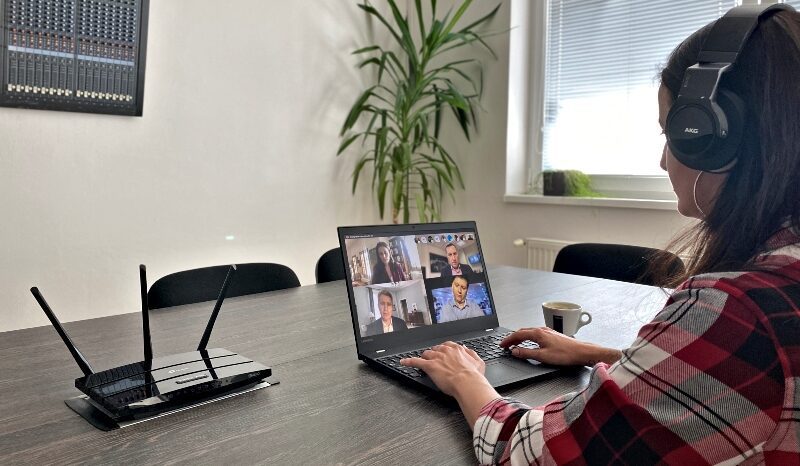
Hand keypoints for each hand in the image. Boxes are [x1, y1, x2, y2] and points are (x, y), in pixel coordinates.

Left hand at [400, 341, 486, 395]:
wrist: (467, 383)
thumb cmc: (473, 376)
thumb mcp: (478, 362)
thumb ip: (471, 354)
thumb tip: (466, 349)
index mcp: (457, 350)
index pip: (447, 346)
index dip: (444, 350)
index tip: (443, 352)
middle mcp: (446, 351)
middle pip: (436, 349)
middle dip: (434, 354)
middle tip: (434, 359)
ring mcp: (437, 358)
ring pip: (427, 354)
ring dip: (424, 357)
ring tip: (422, 360)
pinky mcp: (429, 366)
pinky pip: (416, 361)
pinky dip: (408, 361)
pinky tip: (403, 362)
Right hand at [500, 327, 620, 366]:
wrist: (582, 352)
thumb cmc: (565, 354)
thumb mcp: (542, 356)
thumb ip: (527, 353)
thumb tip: (515, 351)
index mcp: (538, 333)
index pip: (518, 334)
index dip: (508, 340)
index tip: (502, 345)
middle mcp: (542, 329)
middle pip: (522, 331)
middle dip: (512, 338)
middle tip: (505, 344)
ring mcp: (548, 331)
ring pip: (529, 332)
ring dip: (520, 337)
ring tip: (515, 343)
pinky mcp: (552, 335)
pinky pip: (536, 334)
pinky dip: (528, 337)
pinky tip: (530, 342)